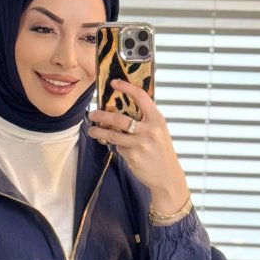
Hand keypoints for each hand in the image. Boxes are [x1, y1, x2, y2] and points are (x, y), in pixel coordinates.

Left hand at [88, 79, 189, 212]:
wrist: (167, 177)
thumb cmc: (162, 152)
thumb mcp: (159, 131)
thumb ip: (145, 120)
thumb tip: (123, 111)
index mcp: (157, 119)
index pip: (141, 96)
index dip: (126, 87)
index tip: (114, 83)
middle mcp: (148, 130)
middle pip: (119, 118)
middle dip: (101, 115)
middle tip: (92, 114)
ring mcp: (139, 144)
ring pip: (112, 134)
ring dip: (98, 132)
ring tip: (92, 131)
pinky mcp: (132, 156)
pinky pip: (119, 148)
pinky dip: (117, 147)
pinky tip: (121, 149)